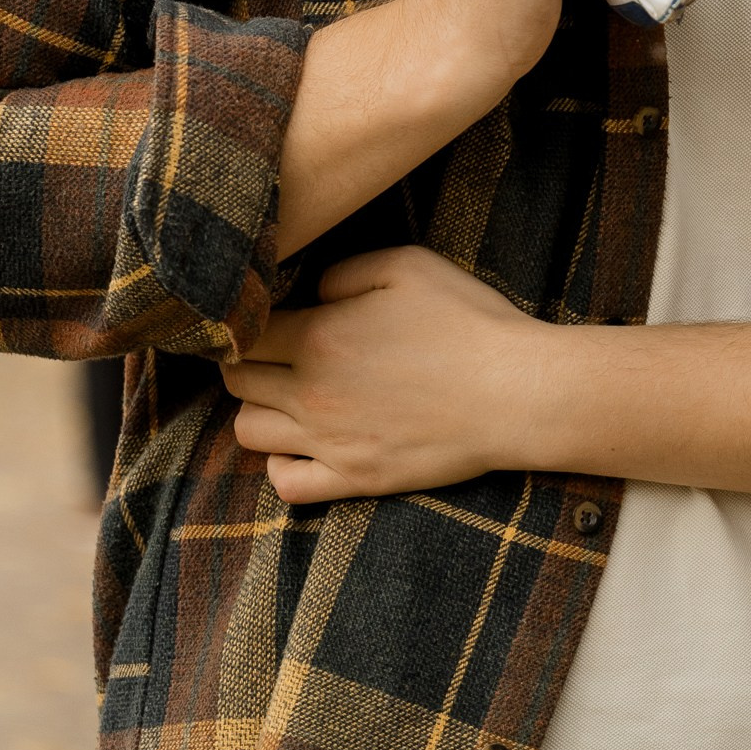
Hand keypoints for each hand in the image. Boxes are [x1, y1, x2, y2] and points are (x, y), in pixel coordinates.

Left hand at [225, 248, 542, 501]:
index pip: (247, 331)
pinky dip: (280, 464)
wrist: (512, 392)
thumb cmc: (466, 320)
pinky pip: (285, 484)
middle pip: (238, 381)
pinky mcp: (354, 480)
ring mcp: (329, 442)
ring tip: (288, 392)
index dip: (250, 318)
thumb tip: (311, 290)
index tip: (271, 313)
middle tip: (274, 350)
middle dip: (246, 360)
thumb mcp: (407, 264)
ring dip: (259, 408)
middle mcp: (312, 392)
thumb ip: (344, 270)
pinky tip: (303, 442)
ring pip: (248, 433)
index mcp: (320, 335)